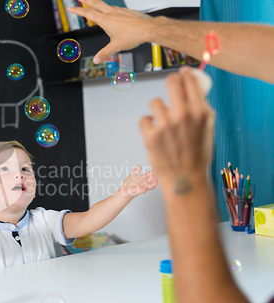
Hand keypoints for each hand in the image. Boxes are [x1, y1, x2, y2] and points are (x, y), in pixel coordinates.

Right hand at [67, 0, 152, 63]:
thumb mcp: (115, 47)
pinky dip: (111, 10)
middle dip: (86, 0)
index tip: (71, 8)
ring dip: (99, 4)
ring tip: (96, 6)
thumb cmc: (133, 35)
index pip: (88, 13)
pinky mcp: (128, 12)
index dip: (78, 11)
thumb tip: (97, 59)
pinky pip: (116, 9)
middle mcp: (111, 13)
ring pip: (106, 5)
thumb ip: (105, 53)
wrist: (148, 28)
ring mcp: (120, 11)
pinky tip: (114, 14)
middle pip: (95, 3)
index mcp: (105, 20)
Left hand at [119, 165, 158, 197]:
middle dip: (156, 177)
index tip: (156, 168)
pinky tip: (146, 186)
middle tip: (158, 173)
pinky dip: (145, 189)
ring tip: (155, 178)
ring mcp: (141, 188)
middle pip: (153, 180)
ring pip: (150, 186)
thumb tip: (139, 166)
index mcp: (143, 179)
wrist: (123, 191)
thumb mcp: (132, 176)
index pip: (150, 175)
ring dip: (154, 183)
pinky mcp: (137, 191)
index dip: (153, 172)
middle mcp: (144, 183)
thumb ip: (136, 171)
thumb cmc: (128, 185)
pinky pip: (142, 191)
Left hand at [140, 67, 215, 191]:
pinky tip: (155, 133)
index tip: (183, 74)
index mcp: (200, 112)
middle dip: (171, 83)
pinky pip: (144, 119)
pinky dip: (148, 125)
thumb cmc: (197, 154)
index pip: (190, 81)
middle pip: (171, 83)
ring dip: (158, 111)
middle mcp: (182, 116)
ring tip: (164, 122)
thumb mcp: (207, 127)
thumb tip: (192, 85)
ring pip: (155, 102)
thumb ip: (201, 106)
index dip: (185, 75)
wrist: (185, 178)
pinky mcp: (150, 135)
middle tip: (171, 87)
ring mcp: (164, 125)